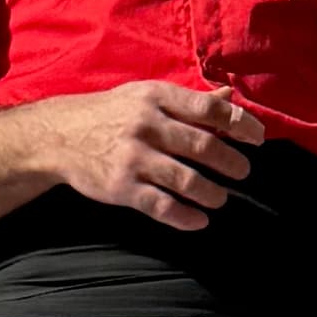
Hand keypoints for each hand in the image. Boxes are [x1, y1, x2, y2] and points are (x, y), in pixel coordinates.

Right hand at [29, 78, 267, 235]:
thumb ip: (189, 100)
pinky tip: (200, 221)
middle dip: (232, 163)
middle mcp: (147, 126)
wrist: (59, 136)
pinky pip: (162, 207)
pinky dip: (186, 217)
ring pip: (187, 180)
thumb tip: (230, 97)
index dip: (240, 123)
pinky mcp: (122, 188)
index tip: (257, 138)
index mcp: (157, 98)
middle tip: (242, 172)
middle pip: (204, 146)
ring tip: (220, 198)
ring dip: (212, 193)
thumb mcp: (146, 96)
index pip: (209, 109)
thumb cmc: (111, 113)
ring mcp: (134, 159)